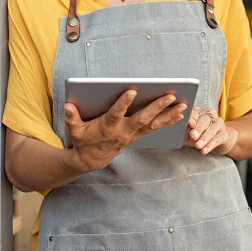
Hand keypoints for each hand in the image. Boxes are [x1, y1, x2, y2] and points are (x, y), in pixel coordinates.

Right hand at [64, 89, 186, 171]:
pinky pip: (156, 128)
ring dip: (169, 114)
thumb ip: (72, 118)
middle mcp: (123, 131)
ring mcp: (133, 134)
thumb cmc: (83, 140)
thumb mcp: (74, 130)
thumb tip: (68, 106)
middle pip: (142, 118)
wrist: (92, 160)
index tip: (132, 90)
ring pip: (154, 123)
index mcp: (107, 127)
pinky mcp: (138, 135)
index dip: (123, 103)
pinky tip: (180, 114)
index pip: (116, 113)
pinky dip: (168, 121)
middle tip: (170, 95)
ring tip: (183, 104)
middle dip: (157, 106)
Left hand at [184, 106, 237, 154]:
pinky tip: (204, 150)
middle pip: (204, 120)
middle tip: (193, 136)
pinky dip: (210, 145)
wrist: (216, 140)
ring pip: (211, 130)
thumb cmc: (199, 135)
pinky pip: (217, 139)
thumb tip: (177, 132)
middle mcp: (210, 115)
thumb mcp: (189, 132)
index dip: (192, 118)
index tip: (189, 124)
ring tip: (198, 146)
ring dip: (204, 138)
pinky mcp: (224, 134)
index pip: (195, 113)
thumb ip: (184, 130)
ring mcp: (218, 124)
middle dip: (198, 129)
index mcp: (199, 112)